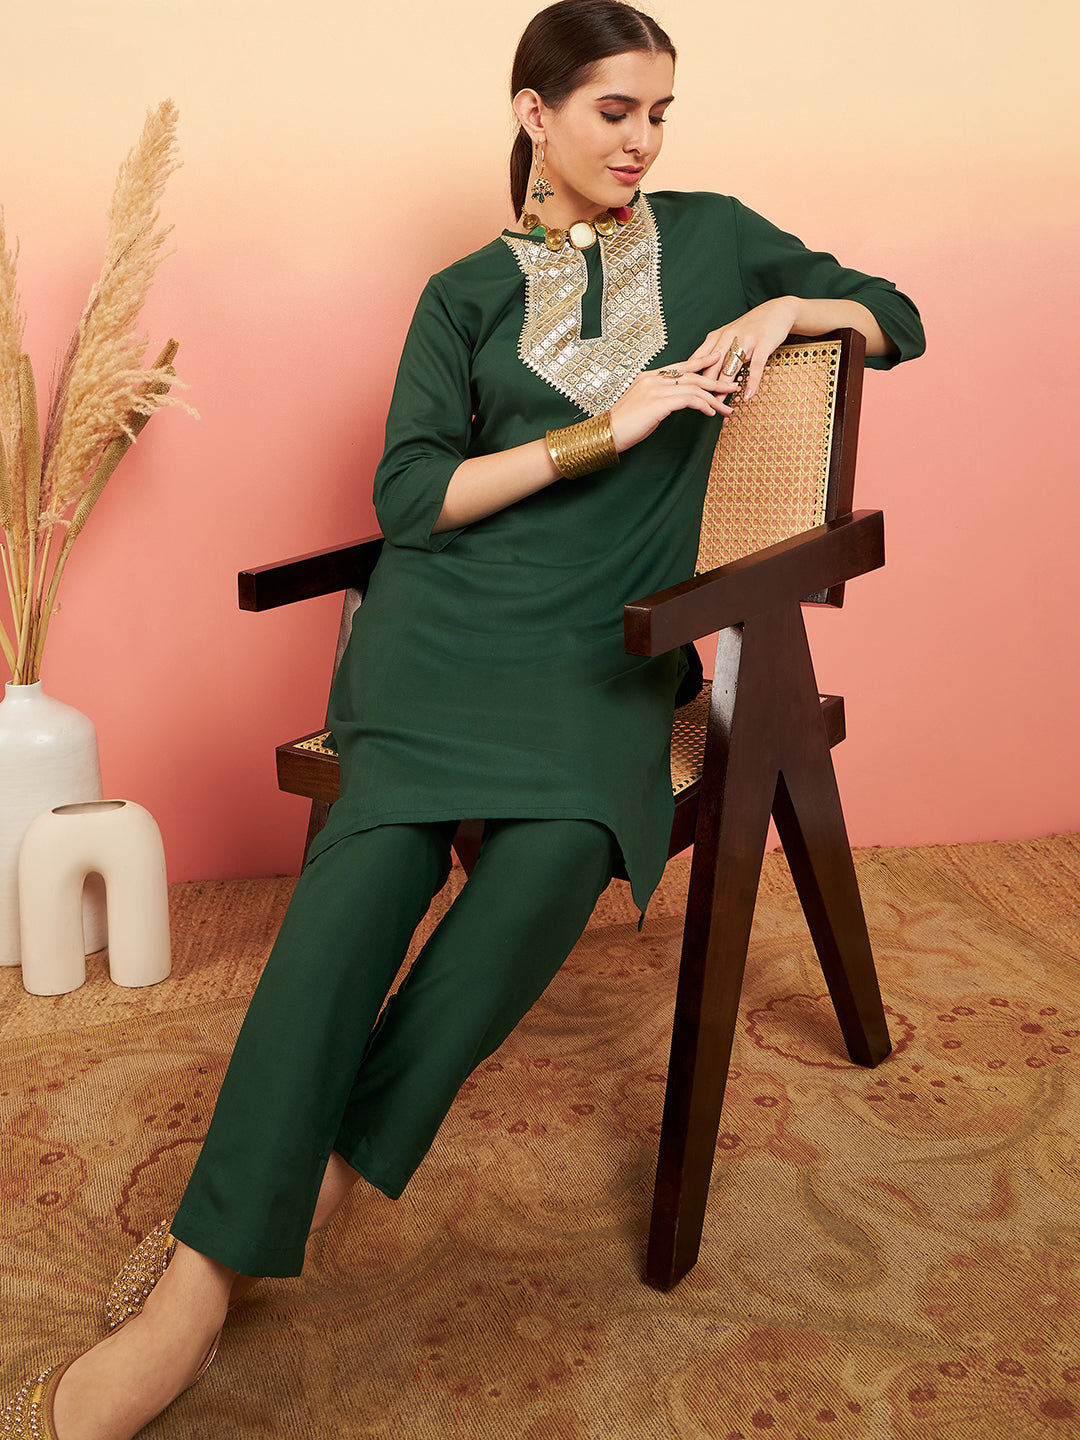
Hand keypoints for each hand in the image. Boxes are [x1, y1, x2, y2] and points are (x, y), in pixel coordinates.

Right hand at [608, 356, 739, 451]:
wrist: (606, 433)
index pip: (680, 367)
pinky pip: (688, 400)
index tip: (717, 358)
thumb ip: (657, 400)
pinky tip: (711, 413)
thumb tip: (670, 404)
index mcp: (648, 377)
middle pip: (691, 376)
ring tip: (727, 407)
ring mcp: (655, 389)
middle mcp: (653, 379)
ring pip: (693, 388)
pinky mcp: (658, 402)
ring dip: (714, 398)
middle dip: (715, 381)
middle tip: (733, 384)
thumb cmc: (622, 426)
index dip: (700, 362)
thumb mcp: (642, 407)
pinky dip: (703, 405)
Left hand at [686, 296, 800, 400]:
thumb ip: (715, 352)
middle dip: (706, 386)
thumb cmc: (750, 327)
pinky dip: (752, 382)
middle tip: (702, 404)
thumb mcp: (728, 335)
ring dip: (724, 388)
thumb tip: (701, 374)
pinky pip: (756, 366)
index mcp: (717, 336)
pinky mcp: (763, 344)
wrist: (777, 311)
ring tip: (719, 405)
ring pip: (731, 367)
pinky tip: (748, 395)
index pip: (699, 359)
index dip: (692, 376)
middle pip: (712, 366)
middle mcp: (728, 337)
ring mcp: (746, 340)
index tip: (687, 392)